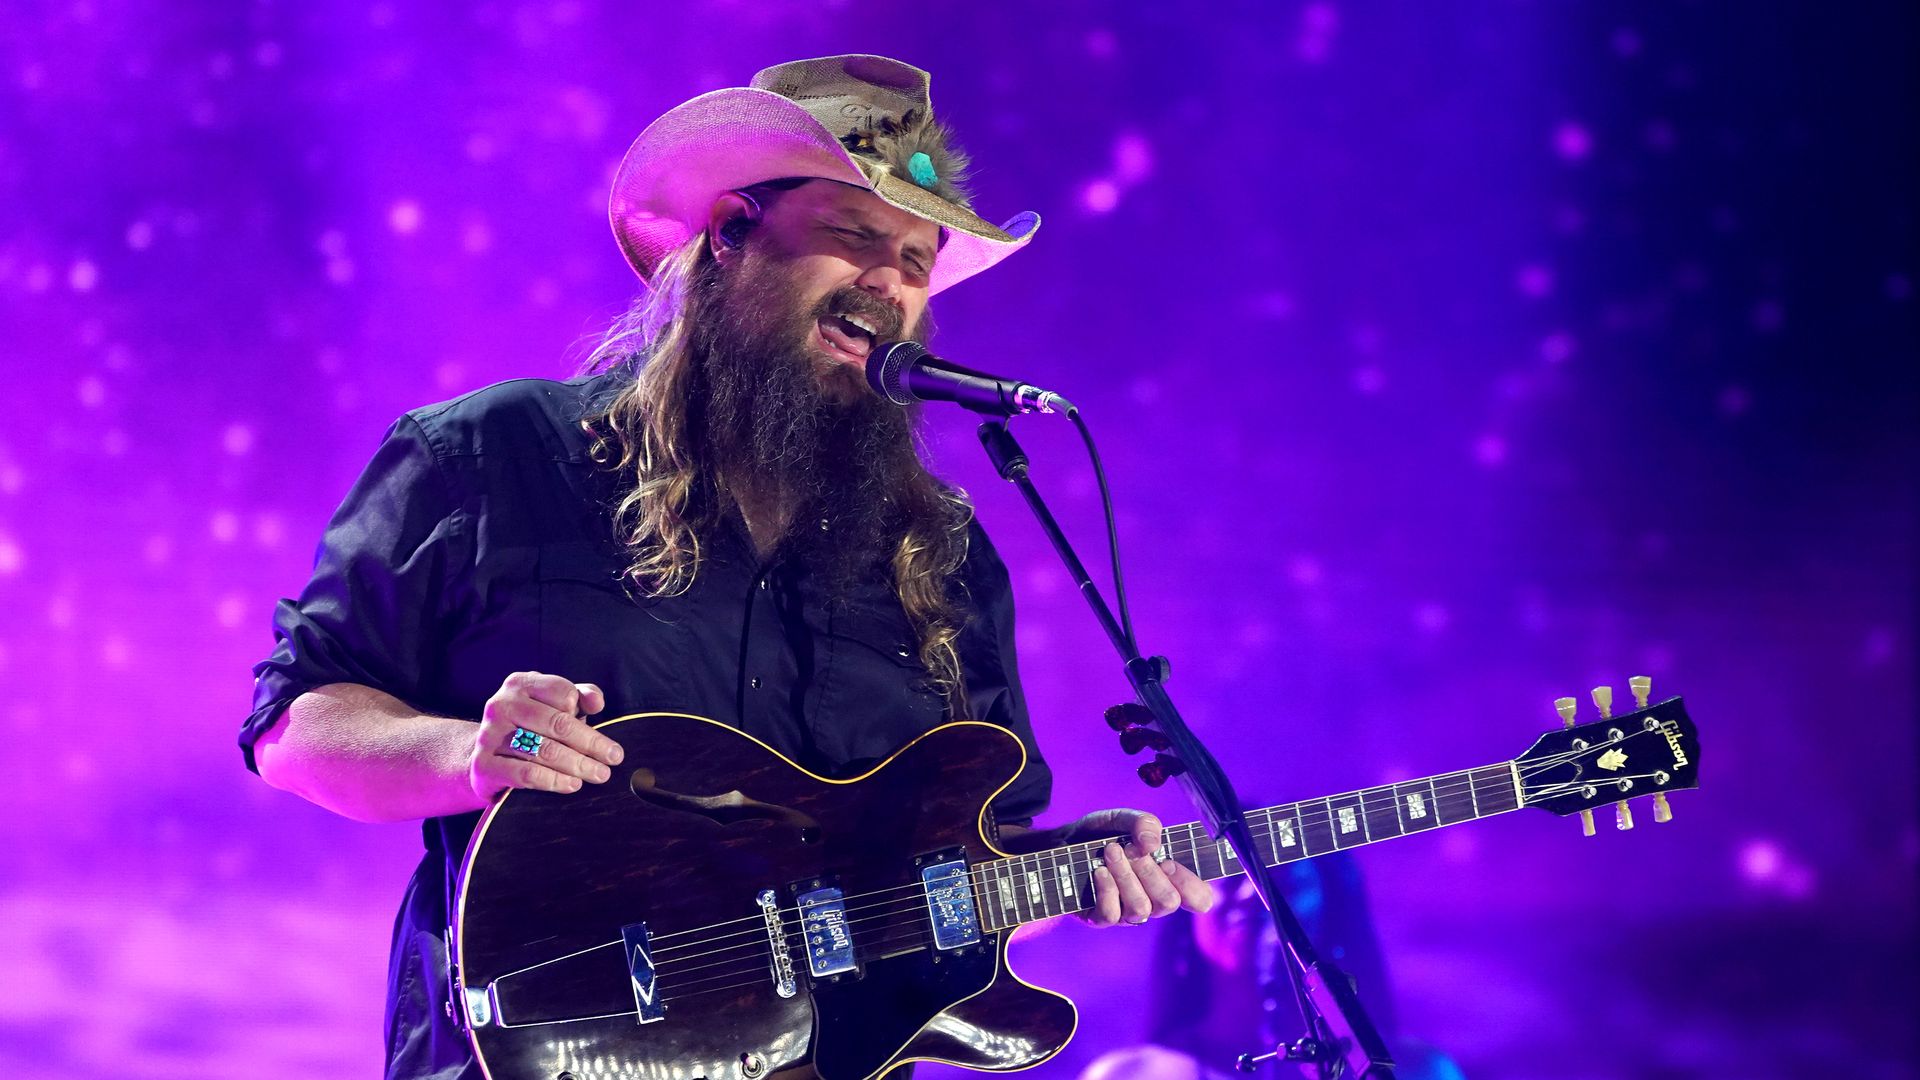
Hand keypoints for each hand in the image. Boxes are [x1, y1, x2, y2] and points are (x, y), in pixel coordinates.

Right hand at [469, 671, 620, 800]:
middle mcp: (502, 704)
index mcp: (520, 684)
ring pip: (544, 750)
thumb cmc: (529, 727)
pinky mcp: (484, 765)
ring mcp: (490, 734)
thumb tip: (596, 701)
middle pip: (557, 723)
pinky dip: (554, 780)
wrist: (484, 756)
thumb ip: (580, 696)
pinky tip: (572, 784)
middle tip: (613, 760)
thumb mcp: (553, 705)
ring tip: (598, 774)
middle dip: (591, 743)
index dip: (585, 711)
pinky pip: (526, 774)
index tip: (603, 731)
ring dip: (577, 764)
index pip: (563, 692)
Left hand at [1067, 808, 1213, 926]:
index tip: (1169, 861)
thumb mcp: (1121, 819)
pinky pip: (1112, 914)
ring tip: (1110, 852)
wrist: (1060, 843)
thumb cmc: (1100, 834)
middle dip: (1149, 871)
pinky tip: (1098, 871)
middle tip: (1130, 849)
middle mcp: (1151, 899)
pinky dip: (1106, 889)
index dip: (1191, 884)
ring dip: (1125, 875)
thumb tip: (1153, 843)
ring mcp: (1126, 913)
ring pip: (1141, 908)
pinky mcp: (1101, 919)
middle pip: (1168, 902)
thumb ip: (1142, 823)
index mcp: (1167, 878)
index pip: (1198, 898)